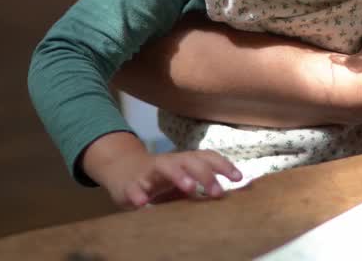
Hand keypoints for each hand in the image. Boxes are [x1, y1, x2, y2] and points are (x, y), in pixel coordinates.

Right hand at [98, 145, 242, 209]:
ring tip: (189, 188)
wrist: (122, 171)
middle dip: (205, 174)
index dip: (223, 165)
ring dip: (178, 175)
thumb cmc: (159, 179)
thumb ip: (201, 187)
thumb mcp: (182, 181)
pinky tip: (143, 203)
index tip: (239, 178)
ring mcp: (149, 171)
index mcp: (183, 161)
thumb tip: (229, 197)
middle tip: (218, 192)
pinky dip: (138, 194)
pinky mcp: (130, 184)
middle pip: (189, 160)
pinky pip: (134, 188)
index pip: (206, 157)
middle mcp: (169, 162)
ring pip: (165, 166)